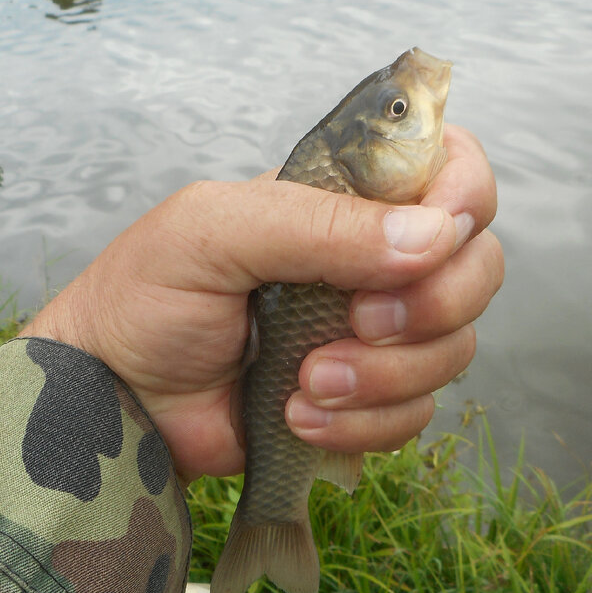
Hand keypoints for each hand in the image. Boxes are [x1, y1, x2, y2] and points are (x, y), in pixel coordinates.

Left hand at [19, 125, 503, 481]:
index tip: (433, 236)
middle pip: (478, 264)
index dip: (465, 198)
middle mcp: (371, 259)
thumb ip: (320, 223)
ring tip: (304, 383)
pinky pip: (416, 413)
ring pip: (454, 348)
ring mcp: (373, 333)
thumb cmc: (145, 298)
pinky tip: (299, 417)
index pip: (452, 168)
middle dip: (433, 304)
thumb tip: (433, 235)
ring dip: (386, 375)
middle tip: (358, 322)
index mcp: (342, 198)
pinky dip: (365, 424)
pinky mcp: (365, 400)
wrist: (113, 401)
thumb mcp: (215, 232)